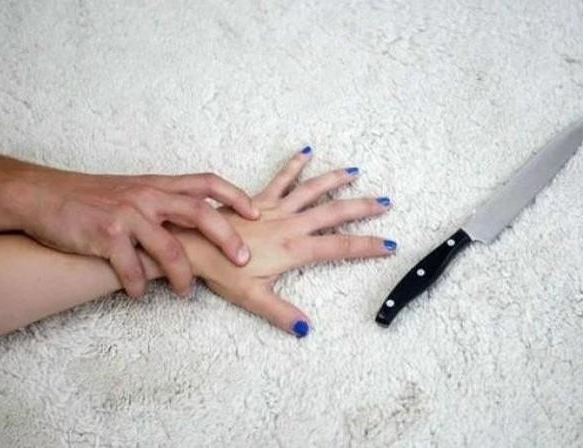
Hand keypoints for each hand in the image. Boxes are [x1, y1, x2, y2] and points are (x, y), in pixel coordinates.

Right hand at [16, 169, 259, 296]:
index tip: (256, 213)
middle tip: (242, 261)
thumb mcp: (133, 191)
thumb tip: (196, 223)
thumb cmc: (90, 197)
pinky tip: (139, 294)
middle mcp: (147, 197)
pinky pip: (131, 268)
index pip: (206, 183)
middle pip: (200, 213)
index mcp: (157, 185)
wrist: (42, 194)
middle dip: (227, 238)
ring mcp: (127, 215)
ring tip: (186, 293)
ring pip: (170, 249)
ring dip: (183, 276)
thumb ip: (163, 203)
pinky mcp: (105, 236)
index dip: (235, 196)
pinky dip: (138, 285)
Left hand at [166, 148, 395, 336]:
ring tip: (355, 171)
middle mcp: (290, 225)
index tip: (390, 243)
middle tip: (385, 202)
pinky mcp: (259, 199)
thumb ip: (280, 312)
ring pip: (312, 190)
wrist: (193, 244)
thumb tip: (304, 328)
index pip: (340, 247)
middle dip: (362, 207)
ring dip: (335, 180)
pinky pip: (281, 179)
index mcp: (294, 249)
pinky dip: (294, 165)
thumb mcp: (252, 298)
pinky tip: (306, 151)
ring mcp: (275, 209)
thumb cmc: (221, 272)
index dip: (367, 246)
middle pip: (334, 212)